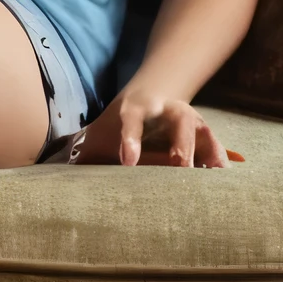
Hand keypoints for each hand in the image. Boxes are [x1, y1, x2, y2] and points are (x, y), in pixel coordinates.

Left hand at [73, 89, 234, 167]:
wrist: (148, 96)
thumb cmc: (119, 124)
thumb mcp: (101, 131)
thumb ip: (83, 151)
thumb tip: (58, 175)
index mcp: (135, 108)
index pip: (132, 120)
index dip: (130, 139)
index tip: (128, 162)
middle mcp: (167, 110)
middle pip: (178, 122)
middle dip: (181, 145)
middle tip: (180, 169)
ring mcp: (189, 119)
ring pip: (201, 132)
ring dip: (207, 154)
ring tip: (210, 181)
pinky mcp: (204, 133)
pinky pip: (217, 147)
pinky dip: (221, 164)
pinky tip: (224, 185)